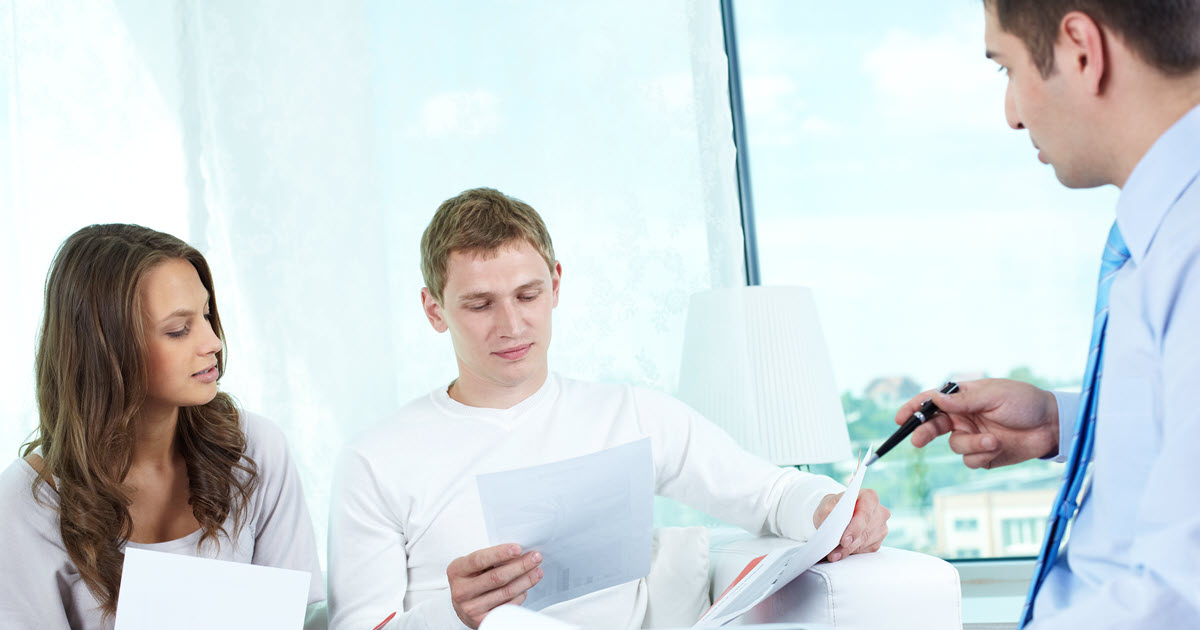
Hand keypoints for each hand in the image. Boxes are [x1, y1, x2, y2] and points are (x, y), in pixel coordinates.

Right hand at [446, 543, 543, 628]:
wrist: (463, 607)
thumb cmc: (472, 580)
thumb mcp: (474, 566)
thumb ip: (491, 559)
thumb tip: (520, 553)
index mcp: (457, 571)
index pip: (479, 560)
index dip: (500, 553)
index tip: (518, 548)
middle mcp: (461, 591)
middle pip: (496, 577)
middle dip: (520, 566)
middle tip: (536, 558)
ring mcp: (470, 608)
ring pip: (505, 592)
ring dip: (525, 581)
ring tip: (537, 572)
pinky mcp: (481, 621)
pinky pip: (507, 607)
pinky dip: (520, 596)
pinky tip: (526, 588)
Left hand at [813, 488, 889, 561]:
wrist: (837, 515)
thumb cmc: (834, 508)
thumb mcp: (827, 505)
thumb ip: (829, 513)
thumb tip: (834, 527)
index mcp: (870, 497)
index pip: (865, 513)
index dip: (855, 528)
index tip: (843, 540)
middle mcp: (880, 511)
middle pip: (865, 531)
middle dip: (848, 544)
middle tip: (833, 553)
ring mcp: (881, 527)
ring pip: (865, 542)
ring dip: (848, 550)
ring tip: (833, 554)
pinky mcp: (878, 540)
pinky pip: (866, 550)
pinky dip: (853, 553)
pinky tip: (842, 553)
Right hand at [897, 378, 1058, 468]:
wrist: (1051, 426)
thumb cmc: (1025, 402)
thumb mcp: (994, 395)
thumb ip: (964, 401)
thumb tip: (935, 398)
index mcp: (964, 398)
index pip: (932, 402)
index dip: (913, 408)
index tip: (899, 418)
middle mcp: (964, 417)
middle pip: (933, 426)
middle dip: (924, 433)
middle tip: (918, 441)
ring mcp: (973, 437)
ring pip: (955, 446)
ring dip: (971, 445)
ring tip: (993, 440)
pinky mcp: (984, 455)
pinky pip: (970, 460)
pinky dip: (981, 456)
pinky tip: (997, 447)